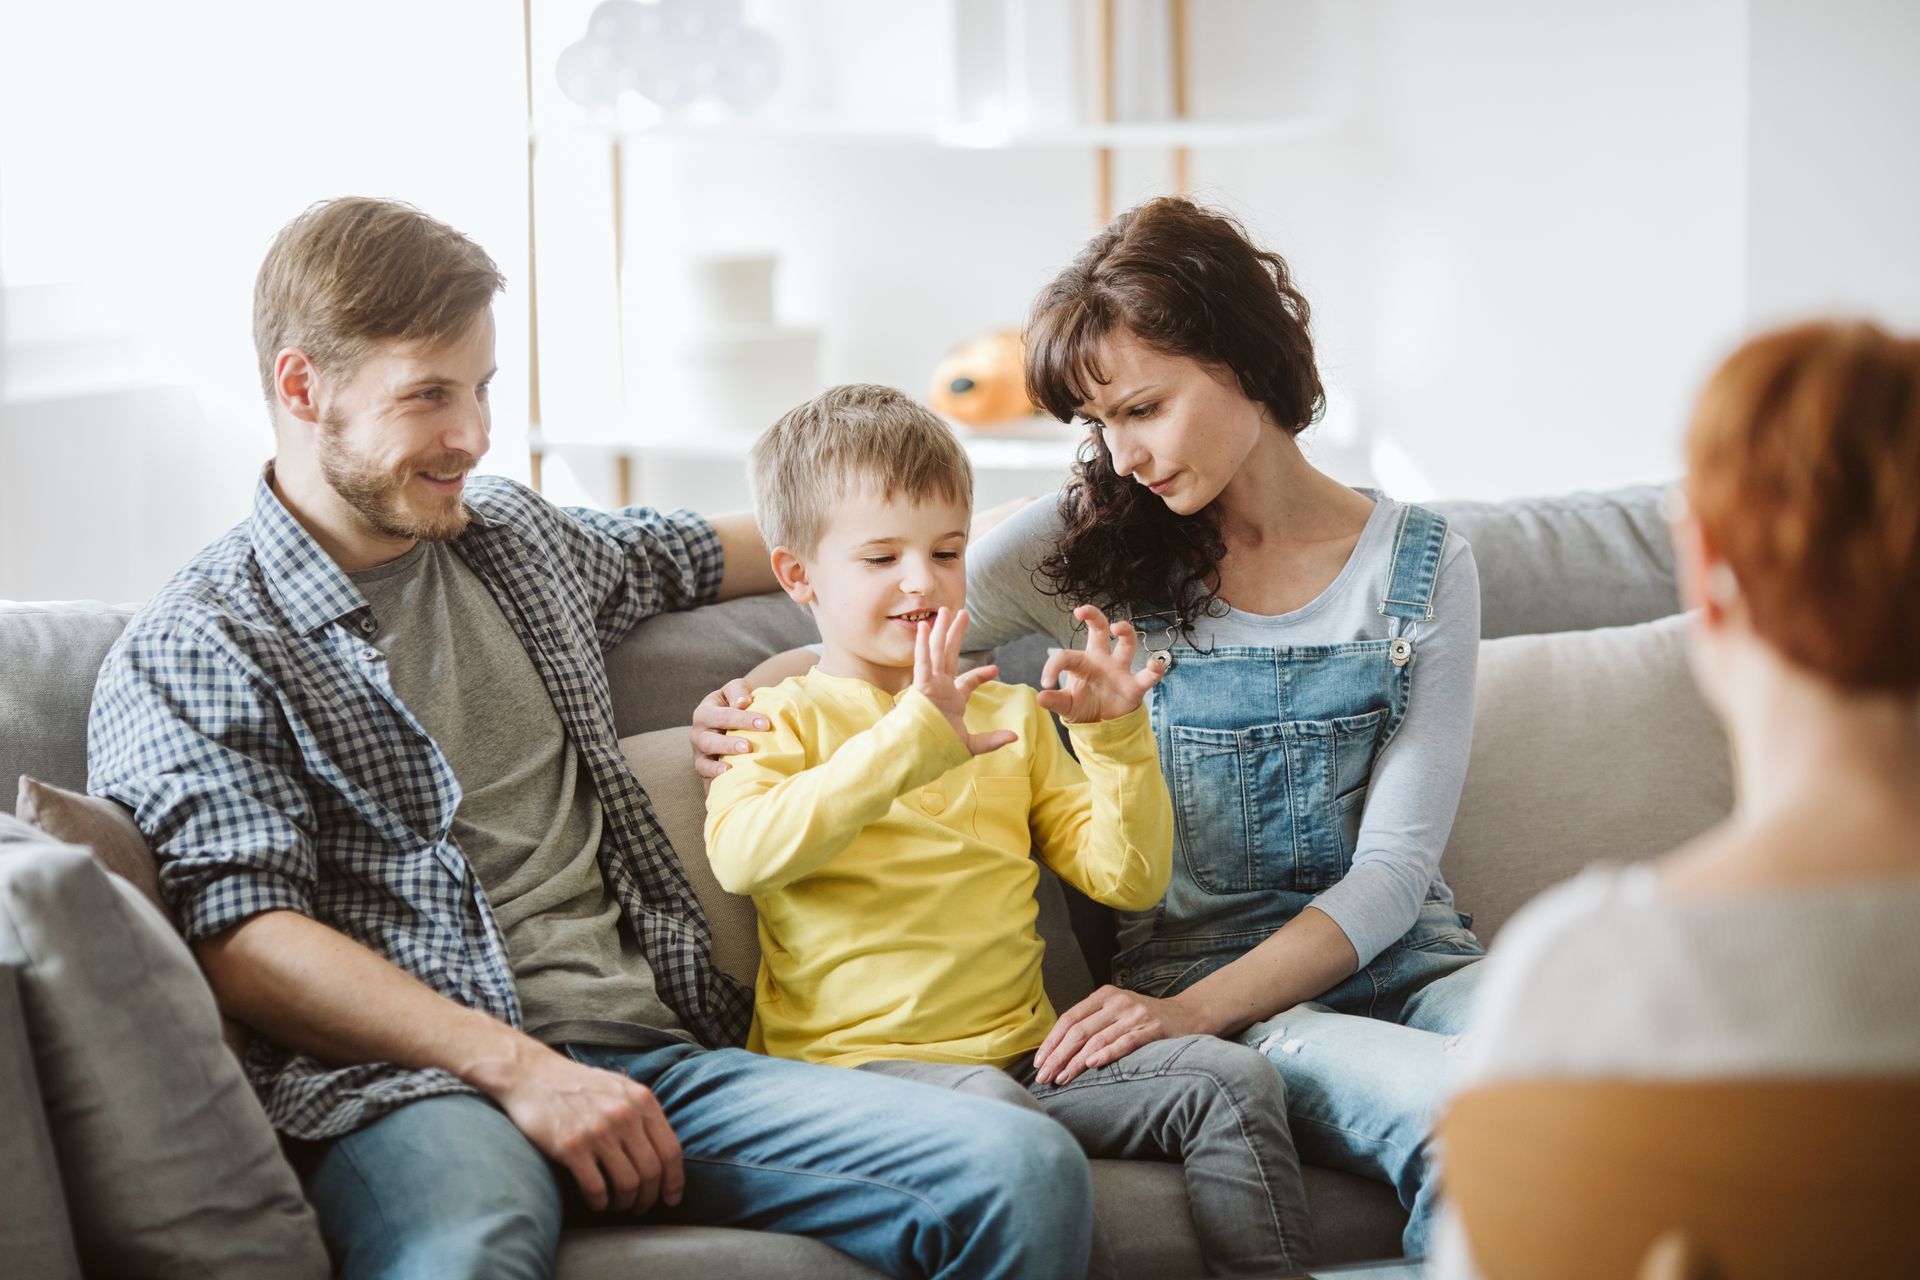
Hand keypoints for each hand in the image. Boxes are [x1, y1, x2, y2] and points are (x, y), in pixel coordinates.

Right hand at [491, 1042, 684, 1214]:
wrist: (531, 1074)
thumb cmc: (577, 1084)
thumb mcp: (619, 1088)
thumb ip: (642, 1113)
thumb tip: (662, 1152)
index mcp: (641, 1100)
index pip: (671, 1150)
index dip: (674, 1181)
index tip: (671, 1198)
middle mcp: (624, 1115)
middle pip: (652, 1172)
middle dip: (649, 1197)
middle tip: (640, 1207)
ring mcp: (598, 1131)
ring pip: (628, 1184)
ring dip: (626, 1203)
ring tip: (618, 1205)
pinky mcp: (571, 1147)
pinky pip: (597, 1188)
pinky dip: (600, 1203)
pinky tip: (597, 1202)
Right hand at [691, 678, 769, 786]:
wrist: (729, 718)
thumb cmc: (735, 703)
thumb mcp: (734, 690)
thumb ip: (738, 691)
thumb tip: (743, 703)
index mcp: (704, 713)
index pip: (722, 716)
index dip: (743, 719)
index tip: (766, 724)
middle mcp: (698, 735)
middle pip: (709, 741)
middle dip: (728, 745)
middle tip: (748, 747)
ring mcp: (700, 754)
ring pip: (703, 763)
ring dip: (718, 767)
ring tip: (732, 768)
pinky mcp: (705, 770)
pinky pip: (706, 778)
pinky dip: (714, 781)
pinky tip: (727, 782)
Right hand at [913, 606, 1017, 756]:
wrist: (917, 754)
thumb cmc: (938, 750)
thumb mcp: (970, 745)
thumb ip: (991, 740)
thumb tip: (1015, 737)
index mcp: (952, 699)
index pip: (968, 681)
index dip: (982, 674)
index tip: (996, 670)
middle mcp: (940, 687)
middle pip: (950, 654)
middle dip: (957, 634)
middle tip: (964, 613)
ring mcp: (930, 684)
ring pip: (937, 651)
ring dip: (942, 630)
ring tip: (946, 609)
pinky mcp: (920, 686)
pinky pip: (922, 661)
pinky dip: (923, 644)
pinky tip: (926, 626)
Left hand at [1033, 984, 1201, 1083]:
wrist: (1187, 1015)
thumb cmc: (1143, 1019)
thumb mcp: (1116, 1012)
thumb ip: (1092, 1023)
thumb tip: (1056, 1051)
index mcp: (1104, 995)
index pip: (1069, 1018)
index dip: (1052, 1041)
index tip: (1039, 1062)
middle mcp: (1118, 1002)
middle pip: (1079, 1031)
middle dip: (1058, 1056)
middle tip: (1044, 1077)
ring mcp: (1135, 1015)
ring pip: (1097, 1039)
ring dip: (1076, 1062)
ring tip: (1062, 1078)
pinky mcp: (1152, 1029)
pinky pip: (1125, 1043)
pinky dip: (1106, 1054)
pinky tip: (1092, 1065)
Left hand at [1036, 604, 1167, 723]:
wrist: (1104, 726)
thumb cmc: (1083, 708)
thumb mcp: (1067, 706)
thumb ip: (1056, 701)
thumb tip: (1040, 696)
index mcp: (1082, 662)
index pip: (1065, 656)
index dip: (1052, 667)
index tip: (1045, 683)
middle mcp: (1102, 660)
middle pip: (1100, 630)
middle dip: (1094, 616)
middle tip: (1082, 610)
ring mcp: (1120, 670)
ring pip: (1128, 643)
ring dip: (1126, 632)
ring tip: (1118, 627)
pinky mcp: (1135, 686)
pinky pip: (1149, 675)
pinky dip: (1155, 668)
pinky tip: (1154, 664)